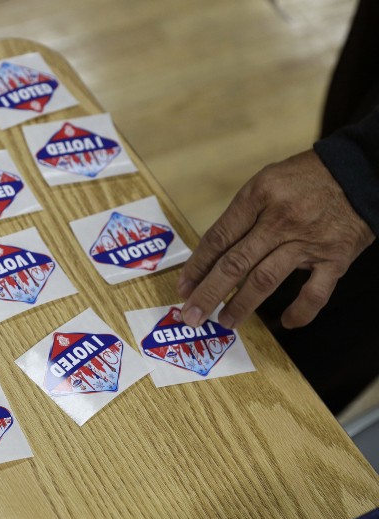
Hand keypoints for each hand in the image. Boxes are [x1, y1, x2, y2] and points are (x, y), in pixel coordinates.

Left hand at [177, 149, 374, 329]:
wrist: (359, 171)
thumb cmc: (304, 179)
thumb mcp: (264, 183)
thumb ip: (240, 216)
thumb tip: (212, 256)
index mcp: (257, 197)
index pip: (218, 238)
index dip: (197, 267)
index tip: (183, 288)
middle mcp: (280, 219)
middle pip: (235, 263)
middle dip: (209, 293)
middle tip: (192, 315)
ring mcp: (308, 240)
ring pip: (266, 279)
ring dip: (242, 305)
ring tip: (225, 321)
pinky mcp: (335, 257)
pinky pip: (316, 292)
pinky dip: (301, 311)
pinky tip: (287, 323)